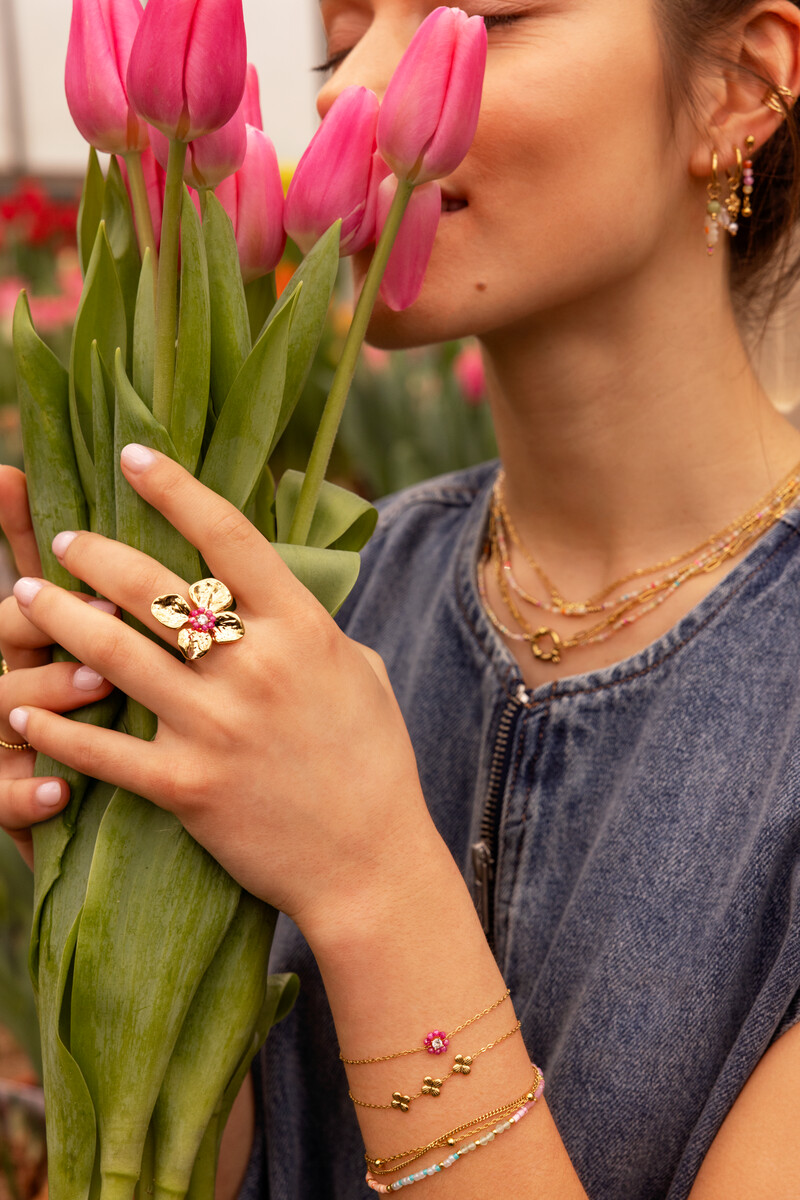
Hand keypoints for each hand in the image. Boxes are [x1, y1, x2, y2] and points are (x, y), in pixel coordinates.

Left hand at [8, 446, 437, 935]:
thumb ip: (312, 627)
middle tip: (63, 541)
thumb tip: (278, 595)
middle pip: (153, 588)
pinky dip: (52, 727)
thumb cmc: (376, 762)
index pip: (229, 536)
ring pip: (112, 654)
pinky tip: (21, 708)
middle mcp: (255, 669)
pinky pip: (101, 749)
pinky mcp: (186, 786)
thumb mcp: (362, 672)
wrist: (372, 862)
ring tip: (25, 596)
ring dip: (58, 619)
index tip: (133, 457)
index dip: (175, 488)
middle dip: (94, 553)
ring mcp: (216, 728)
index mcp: (303, 629)